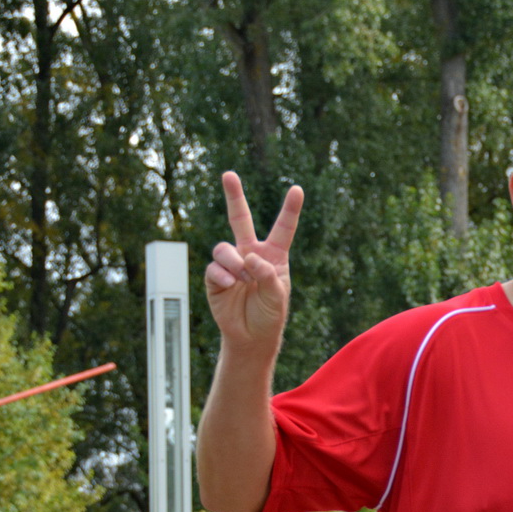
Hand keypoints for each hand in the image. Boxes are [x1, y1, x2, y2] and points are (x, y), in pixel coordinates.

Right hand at [206, 171, 303, 354]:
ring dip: (235, 263)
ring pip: (225, 248)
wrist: (250, 337)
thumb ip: (267, 275)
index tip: (297, 189)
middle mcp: (251, 254)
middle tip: (228, 174)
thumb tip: (248, 256)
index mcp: (274, 256)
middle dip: (234, 196)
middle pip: (240, 219)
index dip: (290, 209)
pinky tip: (229, 285)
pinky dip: (222, 276)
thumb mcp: (277, 297)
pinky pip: (214, 267)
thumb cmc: (270, 315)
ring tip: (242, 279)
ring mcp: (231, 264)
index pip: (283, 229)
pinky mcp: (214, 277)